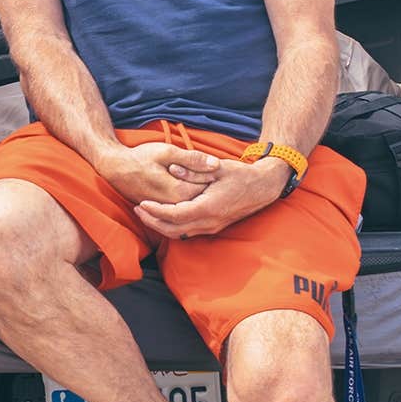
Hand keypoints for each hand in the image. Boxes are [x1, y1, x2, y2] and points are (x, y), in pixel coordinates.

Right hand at [98, 142, 220, 206]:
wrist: (115, 169)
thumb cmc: (140, 157)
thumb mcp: (166, 151)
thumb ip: (192, 159)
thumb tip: (216, 164)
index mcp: (179, 191)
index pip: (207, 187)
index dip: (212, 175)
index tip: (212, 165)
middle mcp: (175, 205)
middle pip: (201, 197)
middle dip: (207, 185)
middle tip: (208, 173)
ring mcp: (167, 209)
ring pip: (191, 203)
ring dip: (197, 192)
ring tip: (194, 178)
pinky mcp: (161, 209)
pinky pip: (181, 206)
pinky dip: (187, 197)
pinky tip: (185, 186)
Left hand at [135, 157, 289, 239]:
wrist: (263, 187)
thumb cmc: (240, 175)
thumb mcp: (217, 167)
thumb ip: (194, 169)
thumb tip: (172, 169)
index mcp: (209, 207)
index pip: (175, 215)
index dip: (155, 211)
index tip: (141, 203)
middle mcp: (209, 222)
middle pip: (173, 230)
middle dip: (152, 221)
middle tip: (137, 210)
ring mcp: (212, 227)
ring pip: (180, 234)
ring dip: (161, 226)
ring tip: (146, 213)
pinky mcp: (214, 227)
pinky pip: (188, 232)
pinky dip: (172, 227)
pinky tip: (163, 216)